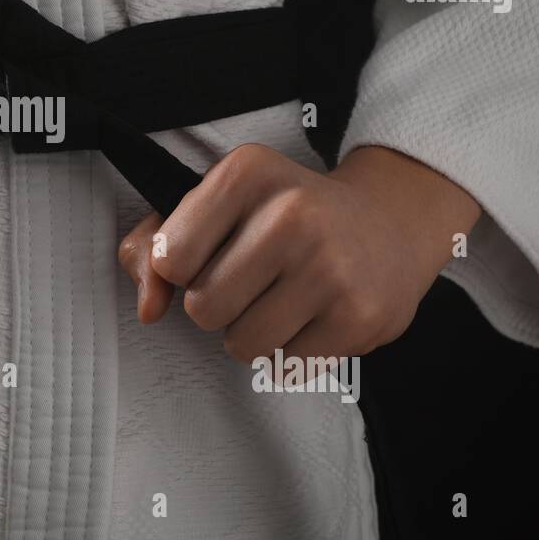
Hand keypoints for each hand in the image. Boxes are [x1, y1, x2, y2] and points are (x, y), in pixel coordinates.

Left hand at [118, 144, 479, 363]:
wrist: (390, 221)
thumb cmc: (281, 216)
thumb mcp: (214, 204)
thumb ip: (152, 247)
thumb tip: (148, 310)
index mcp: (247, 173)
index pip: (170, 257)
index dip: (182, 268)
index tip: (211, 253)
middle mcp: (293, 213)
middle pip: (202, 308)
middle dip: (215, 306)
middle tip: (250, 282)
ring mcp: (331, 267)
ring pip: (241, 345)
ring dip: (251, 333)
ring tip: (280, 299)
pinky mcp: (359, 317)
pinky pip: (285, 366)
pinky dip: (290, 350)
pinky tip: (313, 314)